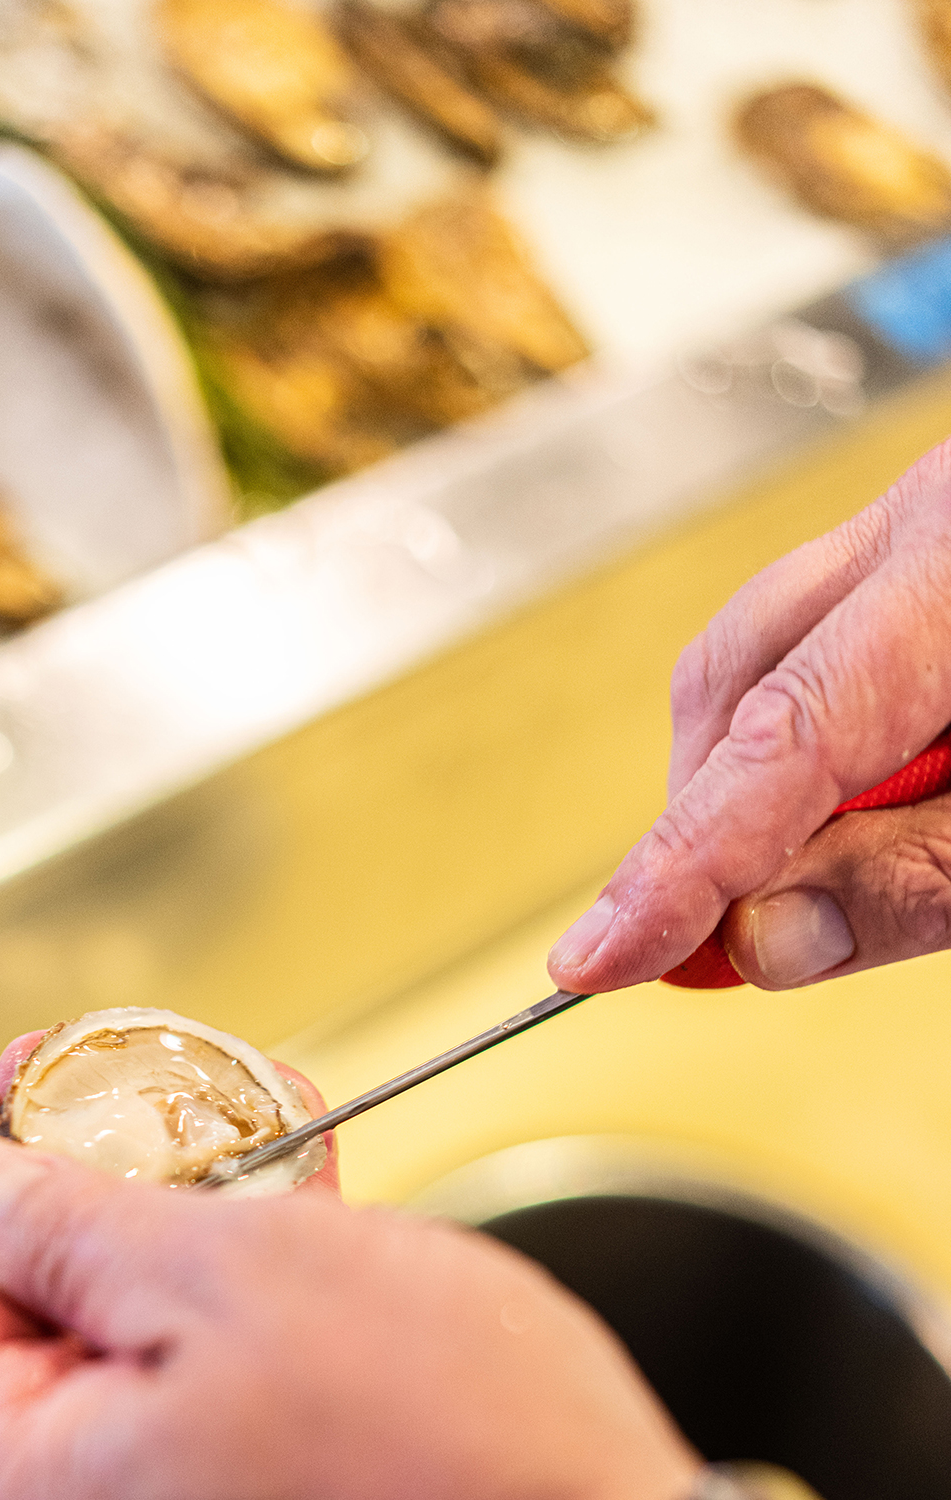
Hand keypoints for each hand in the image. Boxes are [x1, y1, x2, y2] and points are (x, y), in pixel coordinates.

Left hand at [0, 1050, 694, 1499]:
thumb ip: (68, 1229)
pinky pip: (209, 1418)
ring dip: (166, 1238)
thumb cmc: (440, 1464)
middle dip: (61, 1189)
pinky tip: (288, 1215)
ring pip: (131, 1370)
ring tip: (217, 1119)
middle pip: (24, 1340)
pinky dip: (233, 1315)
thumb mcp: (233, 1278)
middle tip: (90, 1075)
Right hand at [548, 437, 950, 991]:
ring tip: (800, 883)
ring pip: (754, 664)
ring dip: (752, 792)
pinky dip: (802, 753)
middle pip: (735, 680)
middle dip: (710, 824)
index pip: (782, 734)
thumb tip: (765, 940)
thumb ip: (911, 882)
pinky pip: (811, 650)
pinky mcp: (915, 558)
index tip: (602, 956)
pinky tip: (829, 816)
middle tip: (720, 943)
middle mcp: (928, 523)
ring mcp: (917, 529)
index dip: (683, 863)